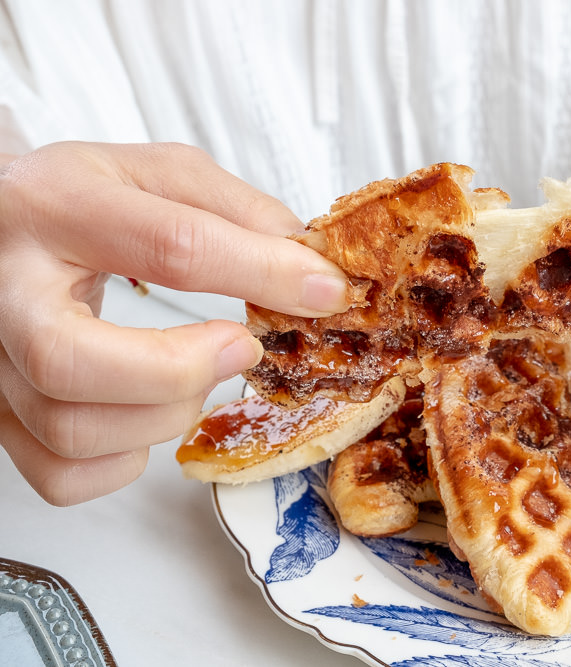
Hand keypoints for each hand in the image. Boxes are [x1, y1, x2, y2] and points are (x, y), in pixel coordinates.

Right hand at [0, 141, 348, 503]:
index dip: (263, 274)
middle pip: (71, 361)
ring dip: (164, 414)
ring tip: (193, 373)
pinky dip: (125, 460)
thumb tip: (310, 266)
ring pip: (71, 428)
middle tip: (240, 349)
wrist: (3, 222)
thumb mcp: (160, 175)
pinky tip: (146, 413)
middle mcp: (5, 285)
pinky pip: (62, 475)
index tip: (322, 291)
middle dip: (182, 370)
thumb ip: (237, 211)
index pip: (170, 246)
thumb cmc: (81, 198)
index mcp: (56, 205)